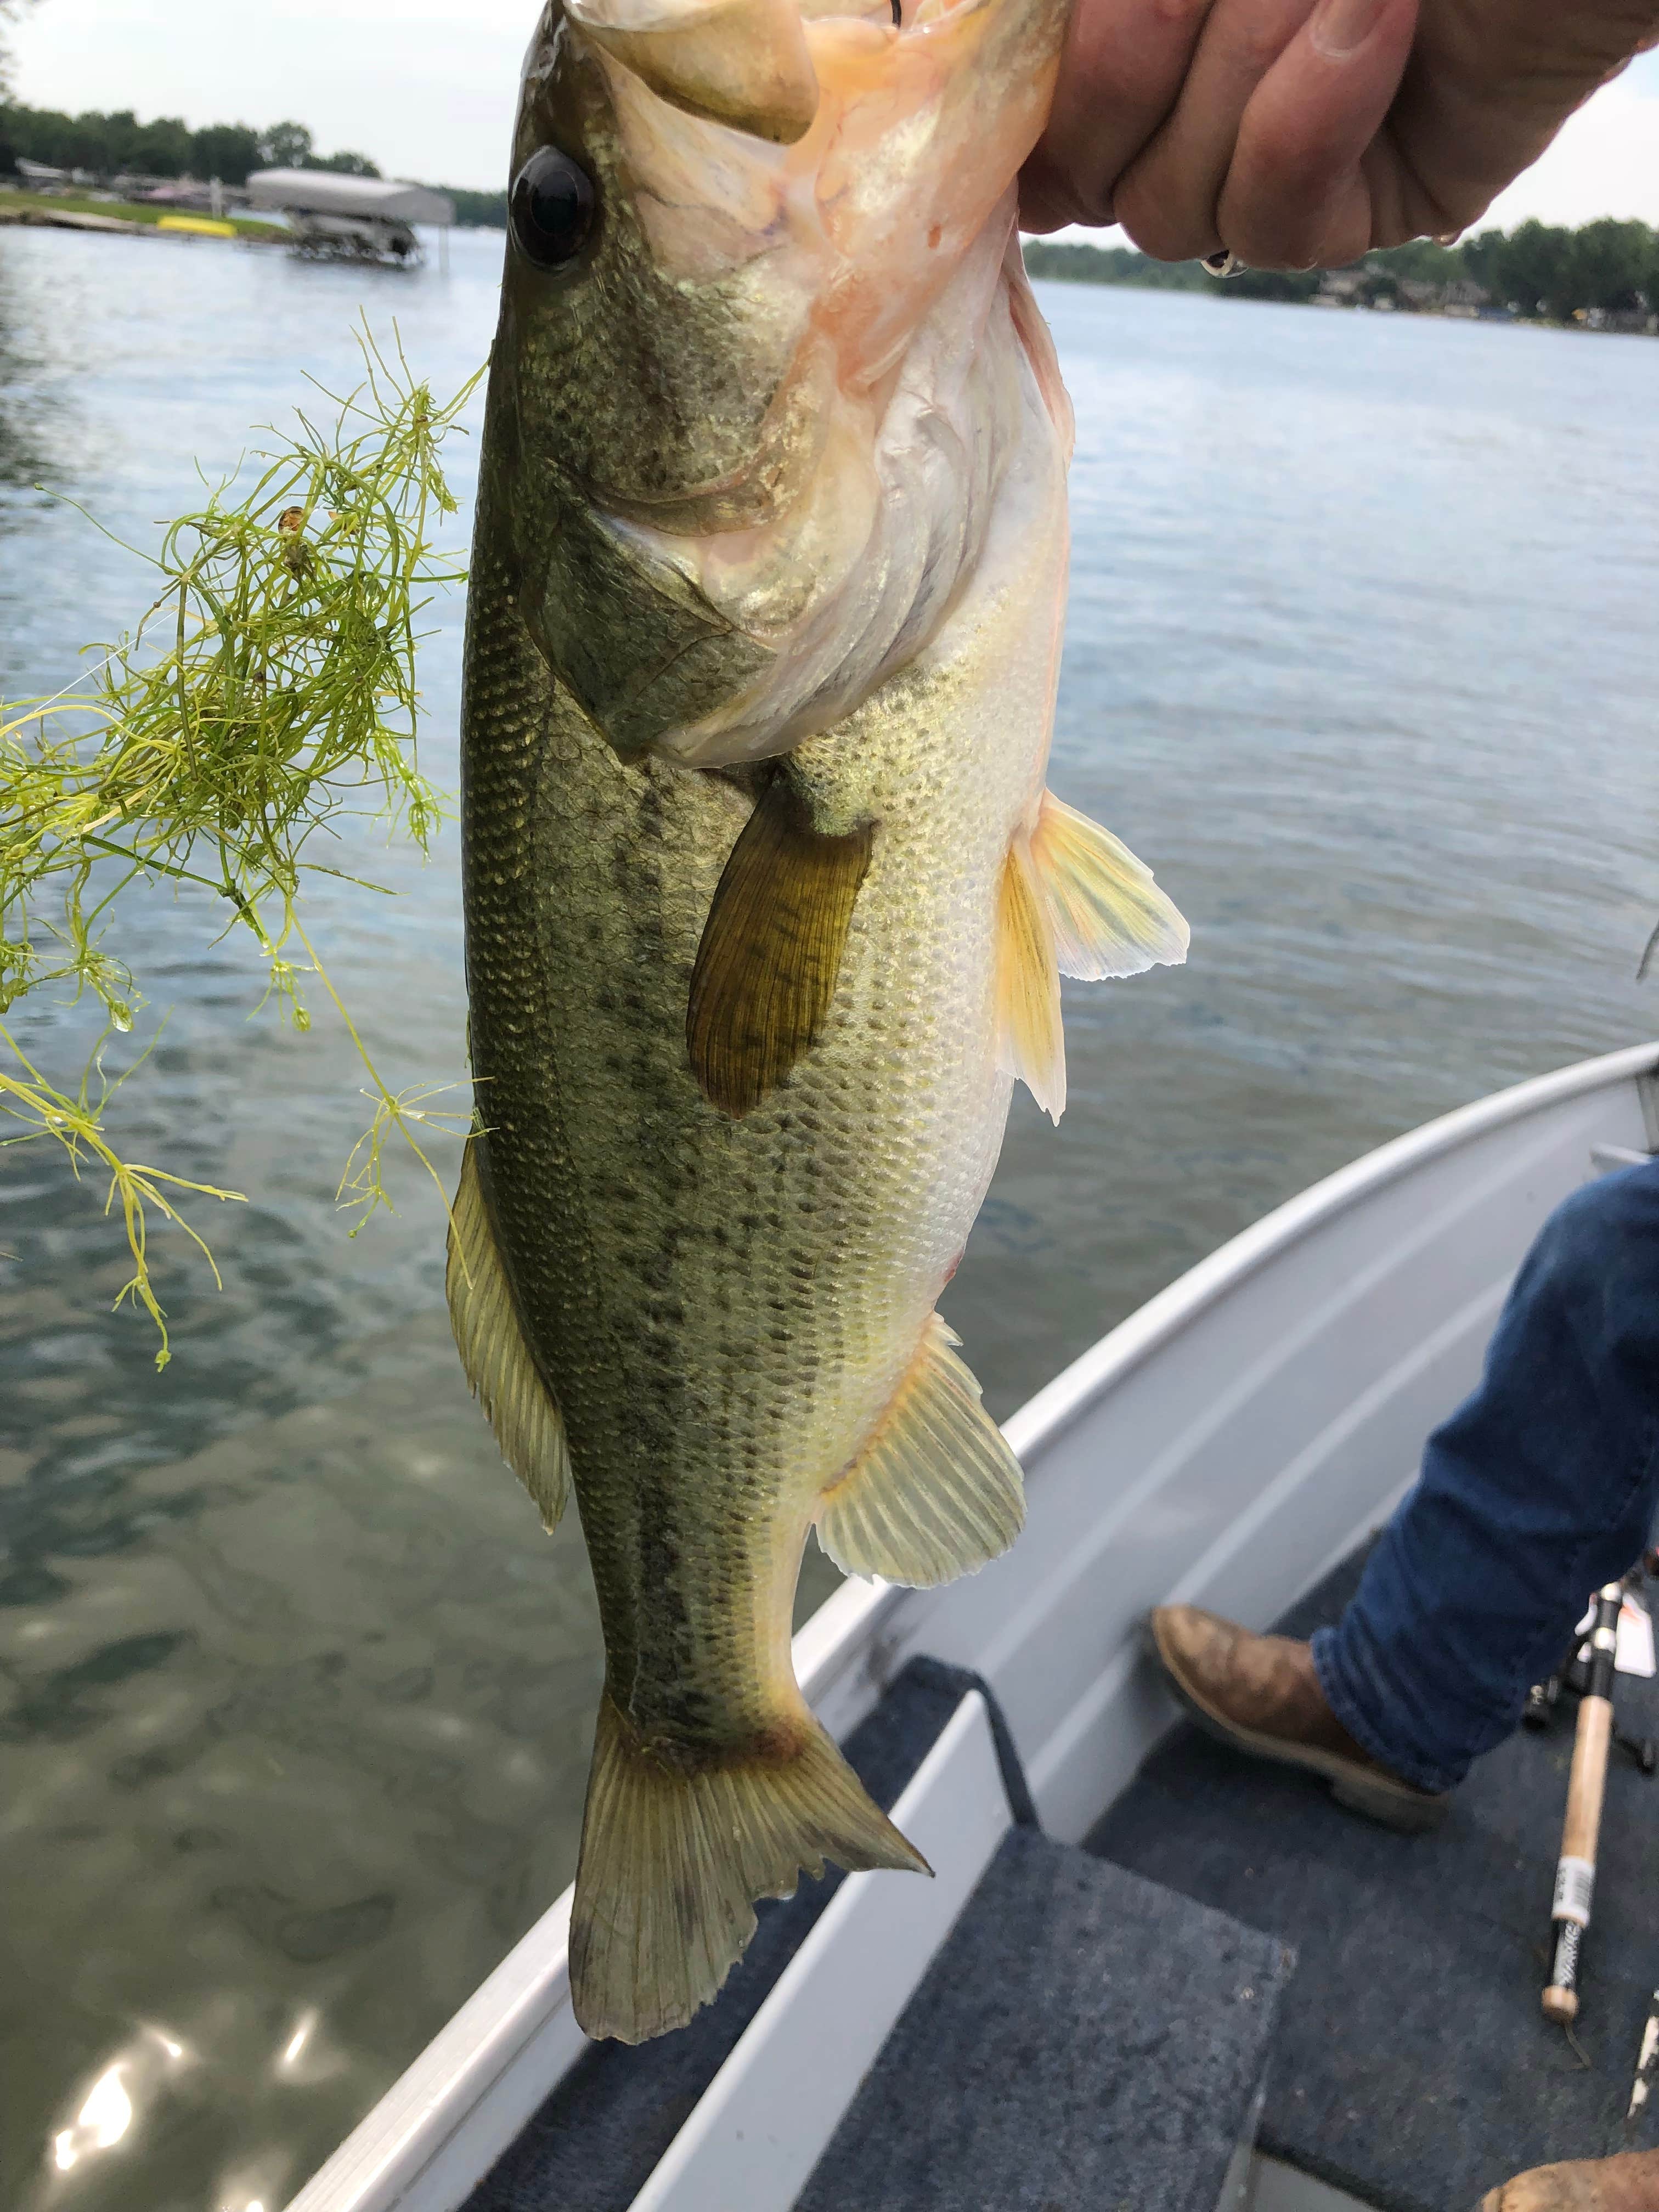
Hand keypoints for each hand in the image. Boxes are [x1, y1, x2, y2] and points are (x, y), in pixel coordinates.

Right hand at [1021, 0, 1658, 270]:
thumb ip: (1085, 3)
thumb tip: (948, 19)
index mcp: (1139, 35)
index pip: (1031, 119)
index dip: (1013, 106)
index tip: (1009, 66)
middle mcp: (1193, 104)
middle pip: (1079, 173)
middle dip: (1137, 55)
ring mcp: (1279, 166)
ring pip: (1171, 207)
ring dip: (1245, 67)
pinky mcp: (1366, 211)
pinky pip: (1274, 218)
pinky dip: (1311, 118)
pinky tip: (1381, 19)